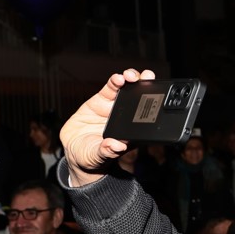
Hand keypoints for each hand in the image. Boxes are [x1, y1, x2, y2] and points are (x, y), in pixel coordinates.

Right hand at [59, 68, 154, 184]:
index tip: (159, 97)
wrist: (75, 151)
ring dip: (131, 79)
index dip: (155, 104)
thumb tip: (116, 146)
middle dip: (147, 85)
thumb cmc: (92, 156)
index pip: (148, 115)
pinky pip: (110, 88)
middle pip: (141, 97)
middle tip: (148, 79)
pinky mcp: (101, 100)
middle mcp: (128, 116)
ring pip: (127, 89)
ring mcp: (115, 107)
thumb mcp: (98, 157)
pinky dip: (115, 81)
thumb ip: (106, 151)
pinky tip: (118, 78)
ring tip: (131, 77)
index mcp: (133, 130)